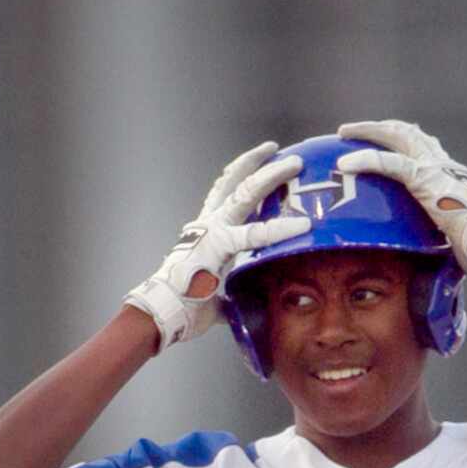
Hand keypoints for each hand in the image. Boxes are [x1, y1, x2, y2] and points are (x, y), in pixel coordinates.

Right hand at [125, 142, 311, 350]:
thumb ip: (236, 288)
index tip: (264, 160)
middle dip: (261, 163)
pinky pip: (255, 234)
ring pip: (245, 192)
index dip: (244, 173)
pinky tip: (303, 224)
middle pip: (235, 181)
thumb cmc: (186, 305)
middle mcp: (208, 223)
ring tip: (295, 163)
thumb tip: (254, 300)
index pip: (225, 191)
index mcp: (206, 229)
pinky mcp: (219, 245)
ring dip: (271, 175)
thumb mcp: (216, 290)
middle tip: (287, 155)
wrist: (163, 312)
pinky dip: (280, 228)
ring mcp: (213, 230)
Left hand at [334, 119, 466, 277]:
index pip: (418, 142)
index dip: (397, 136)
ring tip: (344, 134)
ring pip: (394, 136)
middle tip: (351, 131)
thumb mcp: (451, 225)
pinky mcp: (422, 179)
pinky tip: (345, 163)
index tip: (380, 138)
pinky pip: (388, 163)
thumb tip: (433, 255)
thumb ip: (437, 225)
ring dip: (367, 132)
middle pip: (404, 131)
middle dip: (377, 127)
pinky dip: (365, 160)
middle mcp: (438, 161)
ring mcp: (431, 166)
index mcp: (445, 170)